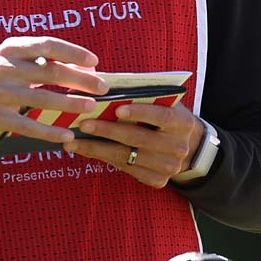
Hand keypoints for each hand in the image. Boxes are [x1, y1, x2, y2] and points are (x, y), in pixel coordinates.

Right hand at [0, 37, 108, 143]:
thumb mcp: (11, 58)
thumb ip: (43, 60)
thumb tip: (86, 68)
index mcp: (11, 48)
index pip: (47, 45)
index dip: (73, 52)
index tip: (94, 61)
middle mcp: (4, 68)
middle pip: (49, 72)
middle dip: (80, 80)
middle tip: (102, 87)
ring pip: (41, 99)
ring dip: (70, 103)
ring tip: (91, 107)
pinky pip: (27, 126)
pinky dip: (49, 131)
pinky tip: (67, 135)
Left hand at [66, 102, 206, 188]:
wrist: (188, 146)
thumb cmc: (164, 116)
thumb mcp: (162, 102)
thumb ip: (139, 93)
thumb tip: (101, 80)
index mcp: (183, 123)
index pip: (161, 116)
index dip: (140, 112)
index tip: (118, 108)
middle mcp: (178, 147)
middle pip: (139, 138)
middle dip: (108, 130)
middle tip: (83, 123)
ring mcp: (168, 167)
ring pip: (126, 156)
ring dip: (97, 148)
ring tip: (73, 141)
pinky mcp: (157, 180)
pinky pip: (125, 169)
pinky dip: (102, 158)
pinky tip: (85, 150)